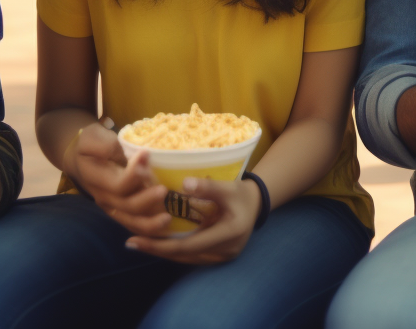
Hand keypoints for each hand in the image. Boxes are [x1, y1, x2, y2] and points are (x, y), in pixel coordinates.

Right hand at [65, 123, 171, 237]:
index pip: (118, 184)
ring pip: (131, 221)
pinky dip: (148, 229)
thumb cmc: (91, 144)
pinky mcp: (120, 210)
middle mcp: (105, 197)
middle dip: (146, 200)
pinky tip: (164, 228)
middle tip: (164, 190)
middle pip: (127, 206)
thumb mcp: (92, 138)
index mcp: (99, 180)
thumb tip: (115, 150)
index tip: (147, 155)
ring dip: (149, 223)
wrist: (82, 158)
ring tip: (168, 218)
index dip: (134, 174)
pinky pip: (133, 224)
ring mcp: (113, 206)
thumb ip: (102, 145)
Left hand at [126, 176, 262, 263]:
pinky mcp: (217, 256)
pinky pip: (191, 256)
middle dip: (156, 249)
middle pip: (183, 256)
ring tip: (140, 242)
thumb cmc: (243, 193)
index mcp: (228, 234)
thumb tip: (184, 182)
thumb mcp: (229, 187)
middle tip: (131, 242)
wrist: (258, 202)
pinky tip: (160, 243)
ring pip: (185, 258)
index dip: (159, 245)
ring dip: (163, 251)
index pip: (187, 246)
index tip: (134, 241)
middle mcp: (224, 251)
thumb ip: (208, 187)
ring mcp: (222, 257)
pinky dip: (174, 250)